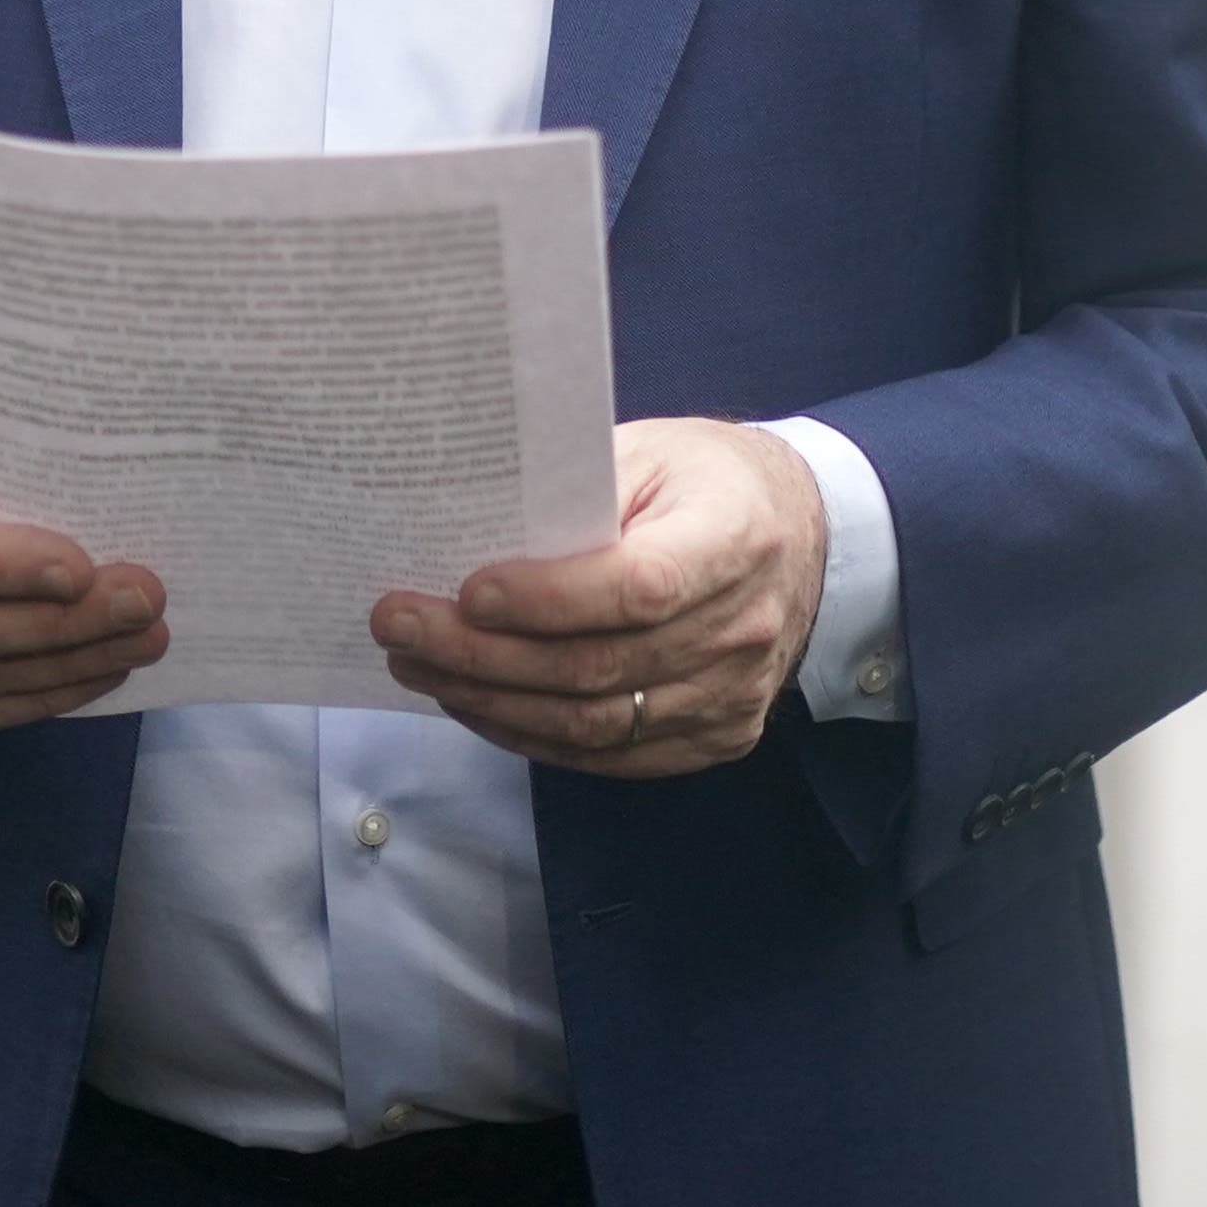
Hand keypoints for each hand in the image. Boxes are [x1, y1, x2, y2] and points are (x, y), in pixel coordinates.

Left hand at [373, 418, 824, 779]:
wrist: (809, 539)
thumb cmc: (709, 481)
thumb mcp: (654, 450)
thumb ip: (577, 489)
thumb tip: (468, 530)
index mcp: (734, 537)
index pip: (637, 587)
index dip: (546, 599)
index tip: (466, 590)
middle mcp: (743, 627)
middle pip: (598, 667)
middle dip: (480, 655)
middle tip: (397, 627)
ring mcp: (734, 694)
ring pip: (593, 725)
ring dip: (490, 701)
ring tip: (417, 664)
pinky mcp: (718, 737)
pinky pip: (610, 756)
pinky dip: (530, 734)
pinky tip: (476, 702)